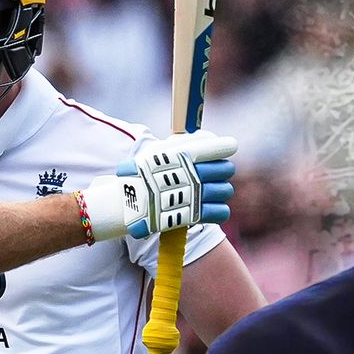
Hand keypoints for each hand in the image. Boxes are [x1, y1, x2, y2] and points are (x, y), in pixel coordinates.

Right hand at [79, 130, 237, 240]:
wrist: (126, 202)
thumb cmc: (141, 174)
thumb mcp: (158, 151)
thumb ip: (183, 143)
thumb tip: (206, 137)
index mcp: (185, 154)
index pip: (219, 147)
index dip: (225, 148)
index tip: (226, 149)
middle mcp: (192, 173)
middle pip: (226, 169)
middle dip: (221, 172)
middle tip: (210, 176)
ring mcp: (194, 195)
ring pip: (225, 191)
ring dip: (220, 192)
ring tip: (207, 193)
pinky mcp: (194, 215)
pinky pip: (221, 212)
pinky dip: (218, 211)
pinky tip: (209, 209)